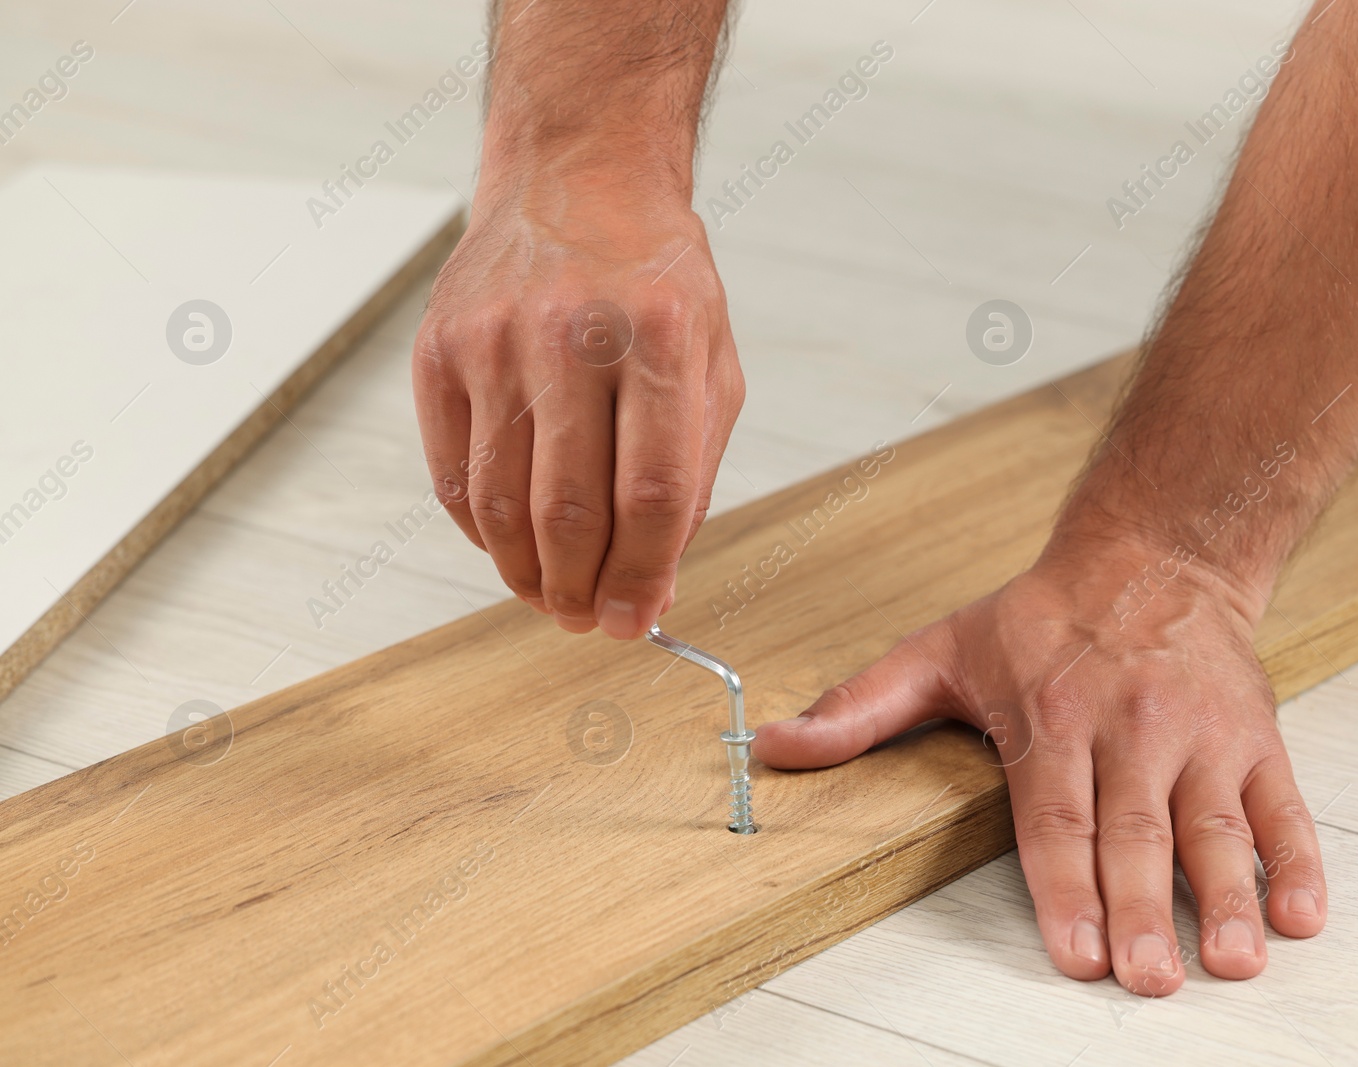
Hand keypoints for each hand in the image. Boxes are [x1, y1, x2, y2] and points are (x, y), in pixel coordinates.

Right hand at [413, 173, 741, 638]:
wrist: (577, 181)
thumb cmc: (655, 283)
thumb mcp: (711, 366)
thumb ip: (691, 476)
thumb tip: (652, 586)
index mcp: (663, 339)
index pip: (652, 494)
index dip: (642, 577)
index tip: (635, 621)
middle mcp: (574, 336)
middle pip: (570, 511)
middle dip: (581, 590)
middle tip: (588, 619)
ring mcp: (496, 340)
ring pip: (501, 505)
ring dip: (525, 575)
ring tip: (550, 595)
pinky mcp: (439, 348)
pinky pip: (451, 475)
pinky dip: (481, 531)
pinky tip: (510, 544)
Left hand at [753, 537, 1325, 994]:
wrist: (1154, 553)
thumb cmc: (1043, 618)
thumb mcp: (939, 651)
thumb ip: (859, 708)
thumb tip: (771, 747)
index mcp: (1052, 715)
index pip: (1056, 815)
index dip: (1064, 887)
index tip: (1074, 952)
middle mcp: (1130, 726)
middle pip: (1135, 831)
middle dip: (1144, 910)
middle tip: (1150, 978)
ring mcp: (1200, 733)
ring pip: (1214, 823)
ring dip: (1229, 894)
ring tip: (1234, 959)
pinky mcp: (1255, 736)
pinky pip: (1283, 804)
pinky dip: (1297, 859)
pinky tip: (1301, 913)